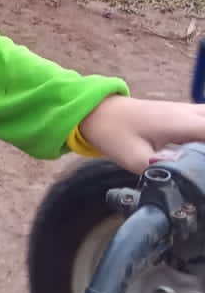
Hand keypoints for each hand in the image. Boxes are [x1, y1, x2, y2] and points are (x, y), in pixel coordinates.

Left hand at [78, 93, 204, 173]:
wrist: (98, 111)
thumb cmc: (113, 132)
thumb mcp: (133, 158)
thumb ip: (161, 170)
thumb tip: (185, 181)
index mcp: (182, 122)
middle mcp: (190, 113)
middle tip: (202, 176)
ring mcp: (189, 111)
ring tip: (201, 169)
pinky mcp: (186, 115)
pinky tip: (200, 159)